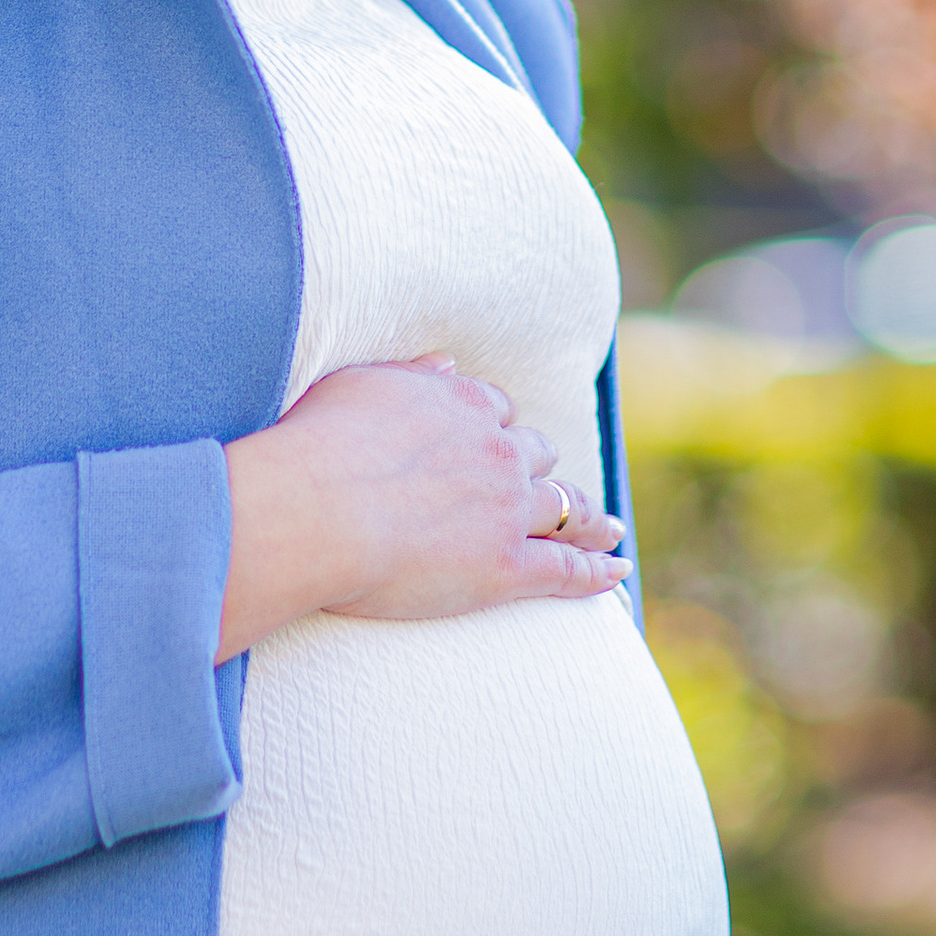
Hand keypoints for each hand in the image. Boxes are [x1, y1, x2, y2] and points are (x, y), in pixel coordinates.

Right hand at [217, 357, 624, 659]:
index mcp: (465, 403)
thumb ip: (413, 376)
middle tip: (550, 488)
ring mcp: (509, 510)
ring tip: (607, 528)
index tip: (495, 443)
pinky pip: (568, 569)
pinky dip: (597, 571)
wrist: (319, 507)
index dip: (497, 430)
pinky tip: (617, 571)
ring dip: (588, 517)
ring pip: (565, 508)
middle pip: (537, 456)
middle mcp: (499, 451)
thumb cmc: (319, 443)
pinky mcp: (508, 568)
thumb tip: (448, 364)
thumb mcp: (362, 385)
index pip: (498, 412)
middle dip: (540, 470)